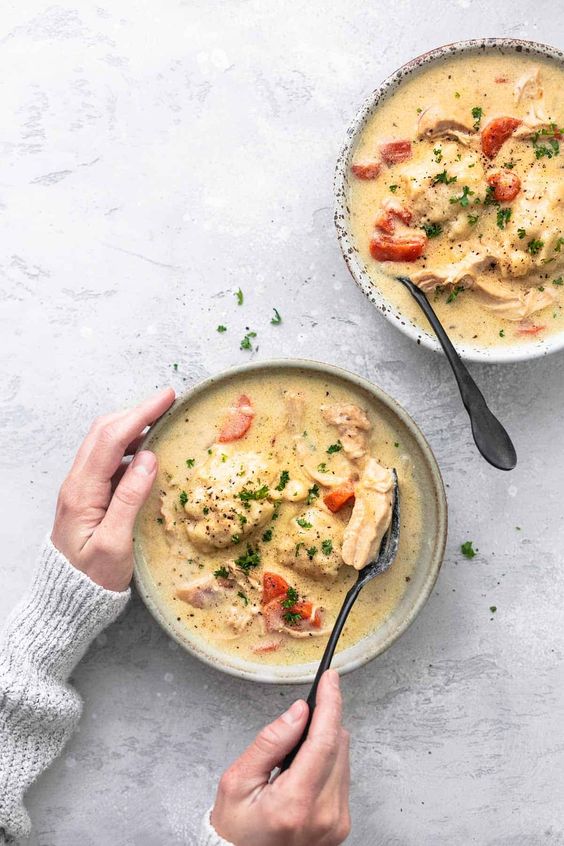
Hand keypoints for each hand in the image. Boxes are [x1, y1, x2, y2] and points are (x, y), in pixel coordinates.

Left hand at [51, 388, 174, 591]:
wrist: (66, 600)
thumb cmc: (92, 579)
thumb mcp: (115, 544)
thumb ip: (129, 499)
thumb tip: (149, 458)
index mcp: (82, 491)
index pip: (111, 438)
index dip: (140, 413)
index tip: (167, 397)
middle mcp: (77, 482)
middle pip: (104, 431)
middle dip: (136, 412)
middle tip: (169, 404)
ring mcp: (81, 487)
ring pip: (104, 442)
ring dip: (132, 426)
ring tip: (163, 422)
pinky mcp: (88, 495)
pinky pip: (108, 459)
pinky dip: (129, 446)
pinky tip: (149, 452)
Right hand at [211, 670, 350, 845]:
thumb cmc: (235, 830)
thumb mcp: (238, 781)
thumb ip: (270, 742)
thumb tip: (298, 712)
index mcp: (295, 803)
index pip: (324, 741)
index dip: (330, 703)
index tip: (330, 679)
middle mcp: (324, 815)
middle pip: (339, 745)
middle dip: (323, 721)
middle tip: (299, 719)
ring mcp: (336, 823)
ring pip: (343, 759)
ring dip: (324, 743)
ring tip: (292, 756)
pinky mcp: (340, 826)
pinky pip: (341, 778)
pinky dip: (326, 764)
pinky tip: (303, 771)